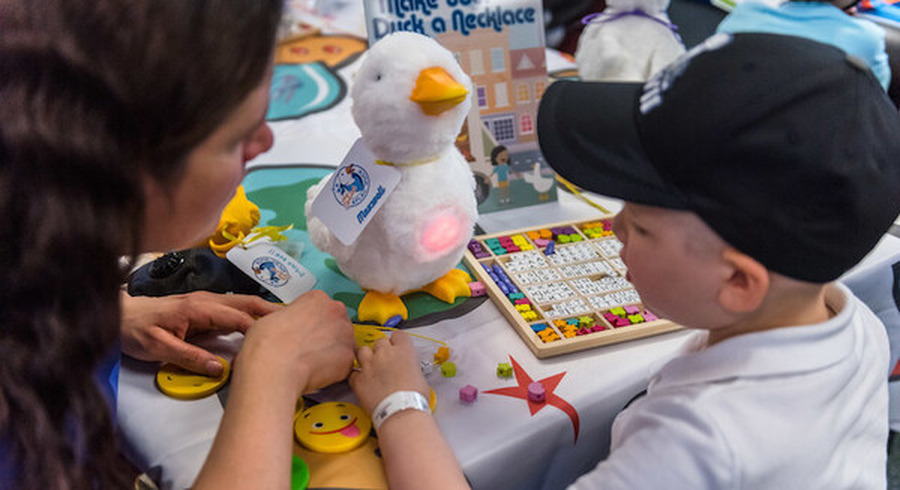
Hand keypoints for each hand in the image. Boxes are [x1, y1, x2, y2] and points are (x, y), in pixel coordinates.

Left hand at [120, 291, 278, 375]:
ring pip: (243, 302)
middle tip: (297, 322)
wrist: (118, 315)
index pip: (237, 317)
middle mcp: (206, 299)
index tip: (278, 341)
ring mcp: (206, 300)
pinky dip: (253, 311)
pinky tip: (262, 321)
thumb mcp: (158, 349)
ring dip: (265, 309)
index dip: (258, 329)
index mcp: (198, 308)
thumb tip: (220, 369)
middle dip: (272, 311)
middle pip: (247, 302)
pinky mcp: (204, 306)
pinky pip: (235, 306)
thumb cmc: (136, 331)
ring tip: (288, 321)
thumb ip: (189, 357)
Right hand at [237, 289, 355, 395]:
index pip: (320, 305)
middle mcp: (336, 312)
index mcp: (317, 298)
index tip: (303, 328)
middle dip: (324, 333)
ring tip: (310, 359)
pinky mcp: (348, 358)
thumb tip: (289, 323)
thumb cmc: (268, 344)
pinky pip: (343, 363)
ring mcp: (346, 335)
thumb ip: (290, 315)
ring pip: (342, 342)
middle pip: (335, 322)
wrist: (273, 367)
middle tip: (307, 345)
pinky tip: (316, 370)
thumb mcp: (272, 315)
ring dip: (330, 350)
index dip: (310, 319)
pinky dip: (333, 369)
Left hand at [348, 331, 429, 414]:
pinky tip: (363, 382)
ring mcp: (370, 365)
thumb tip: (409, 371)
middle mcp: (385, 353)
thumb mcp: (420, 376)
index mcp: (403, 350)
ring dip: (367, 357)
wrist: (401, 411)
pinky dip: (357, 376)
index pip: (398, 335)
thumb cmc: (413, 398)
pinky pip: (353, 373)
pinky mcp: (358, 379)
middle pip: (380, 341)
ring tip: (372, 367)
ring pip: (363, 351)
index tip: (398, 347)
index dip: (398, 341)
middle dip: (382, 350)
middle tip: (386, 361)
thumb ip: (411, 367)